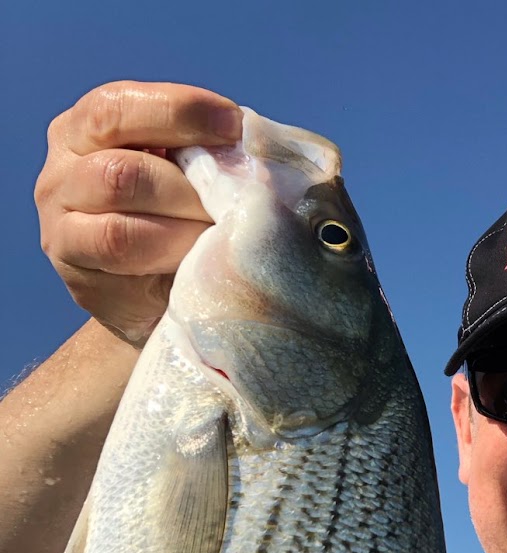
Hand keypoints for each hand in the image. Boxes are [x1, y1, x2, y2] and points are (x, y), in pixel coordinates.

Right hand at [34, 81, 242, 343]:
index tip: (235, 126)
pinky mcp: (73, 265)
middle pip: (122, 166)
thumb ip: (208, 157)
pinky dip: (169, 248)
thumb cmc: (181, 228)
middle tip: (238, 202)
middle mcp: (63, 167)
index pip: (121, 106)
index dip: (180, 111)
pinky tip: (198, 257)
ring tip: (221, 231)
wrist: (154, 305)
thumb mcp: (189, 180)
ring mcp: (60, 219)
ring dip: (184, 219)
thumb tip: (259, 142)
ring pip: (118, 205)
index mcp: (89, 128)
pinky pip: (118, 247)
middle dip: (192, 183)